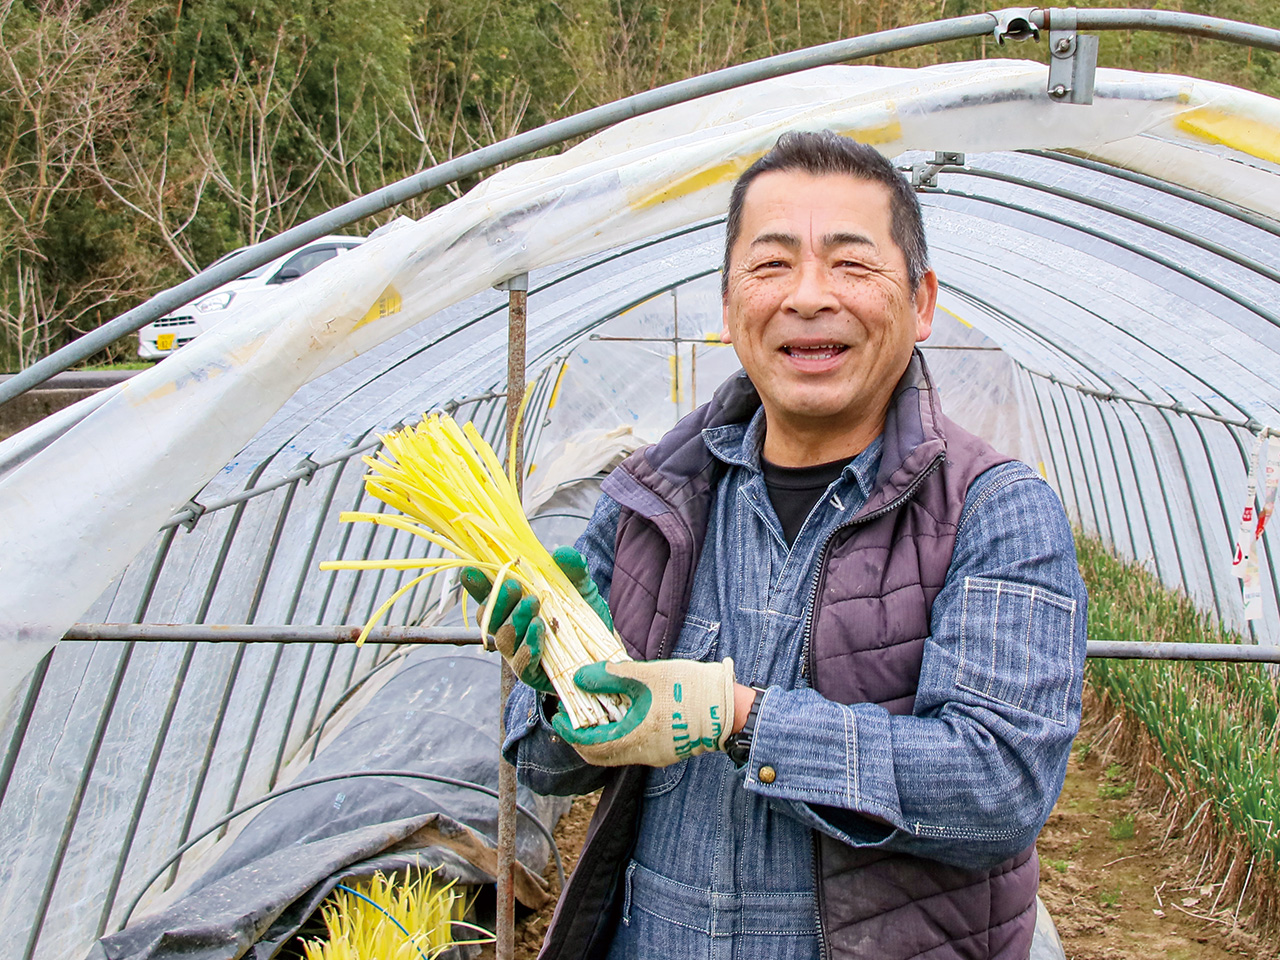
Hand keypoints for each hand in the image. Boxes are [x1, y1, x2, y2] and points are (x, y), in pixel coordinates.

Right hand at [459, 546, 609, 693]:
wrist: (604, 652)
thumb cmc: (583, 618)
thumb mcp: (581, 588)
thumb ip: (572, 569)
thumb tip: (561, 553)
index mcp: (514, 606)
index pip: (488, 594)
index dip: (477, 584)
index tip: (471, 572)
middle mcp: (509, 629)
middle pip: (488, 617)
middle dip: (498, 600)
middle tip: (515, 586)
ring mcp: (517, 653)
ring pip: (502, 639)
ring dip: (515, 620)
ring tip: (534, 605)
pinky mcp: (531, 674)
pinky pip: (521, 664)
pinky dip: (527, 647)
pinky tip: (538, 630)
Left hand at [551, 657, 735, 766]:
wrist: (729, 707)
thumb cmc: (688, 689)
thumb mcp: (646, 675)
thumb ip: (610, 676)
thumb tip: (579, 677)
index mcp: (633, 738)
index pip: (588, 745)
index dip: (569, 731)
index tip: (559, 716)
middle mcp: (641, 754)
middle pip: (599, 755)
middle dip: (581, 738)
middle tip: (573, 717)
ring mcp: (655, 755)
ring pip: (617, 752)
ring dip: (602, 736)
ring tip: (598, 711)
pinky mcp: (667, 750)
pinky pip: (634, 748)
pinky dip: (621, 734)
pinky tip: (624, 713)